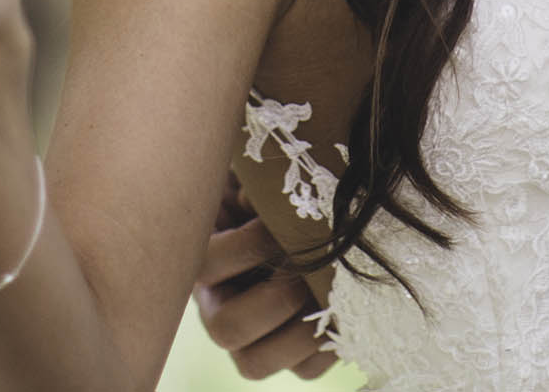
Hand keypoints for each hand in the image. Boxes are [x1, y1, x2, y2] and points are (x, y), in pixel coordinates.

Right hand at [195, 172, 338, 379]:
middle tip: (305, 270)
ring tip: (328, 297)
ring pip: (256, 364)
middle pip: (225, 330)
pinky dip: (328, 345)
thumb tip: (257, 200)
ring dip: (300, 331)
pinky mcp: (292, 358)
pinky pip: (306, 371)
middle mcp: (220, 308)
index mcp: (205, 263)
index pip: (205, 267)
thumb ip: (253, 181)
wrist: (315, 221)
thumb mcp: (260, 178)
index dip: (243, 247)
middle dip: (274, 299)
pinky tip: (343, 310)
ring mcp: (253, 340)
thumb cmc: (278, 193)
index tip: (275, 224)